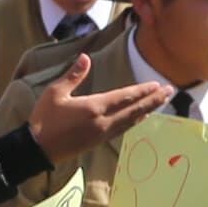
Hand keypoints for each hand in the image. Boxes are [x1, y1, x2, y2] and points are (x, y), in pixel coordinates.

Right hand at [27, 68, 168, 162]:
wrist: (37, 149)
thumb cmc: (44, 118)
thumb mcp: (55, 92)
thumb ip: (73, 75)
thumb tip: (86, 57)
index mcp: (93, 107)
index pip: (124, 97)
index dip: (142, 91)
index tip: (157, 85)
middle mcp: (103, 121)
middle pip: (134, 109)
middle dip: (153, 100)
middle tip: (170, 93)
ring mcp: (102, 133)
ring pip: (131, 121)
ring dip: (147, 111)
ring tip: (160, 103)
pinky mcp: (98, 141)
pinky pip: (123, 129)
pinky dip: (135, 121)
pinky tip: (141, 118)